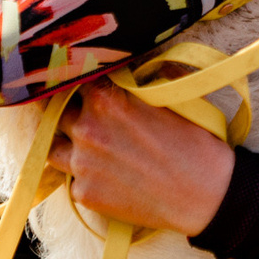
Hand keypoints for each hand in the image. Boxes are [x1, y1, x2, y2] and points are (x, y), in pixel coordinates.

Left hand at [51, 81, 235, 236]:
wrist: (206, 194)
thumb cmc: (195, 142)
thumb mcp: (172, 95)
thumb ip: (141, 76)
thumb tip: (131, 64)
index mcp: (106, 98)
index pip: (71, 79)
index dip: (75, 78)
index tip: (76, 79)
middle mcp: (86, 129)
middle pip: (55, 111)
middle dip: (67, 109)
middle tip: (79, 111)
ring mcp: (82, 164)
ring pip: (52, 146)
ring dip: (65, 142)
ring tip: (85, 144)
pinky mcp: (85, 193)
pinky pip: (70, 178)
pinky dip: (82, 174)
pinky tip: (105, 173)